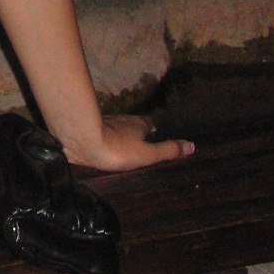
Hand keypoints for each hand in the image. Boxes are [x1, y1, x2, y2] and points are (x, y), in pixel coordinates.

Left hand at [64, 113, 193, 173]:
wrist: (81, 140)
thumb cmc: (118, 148)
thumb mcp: (148, 154)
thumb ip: (168, 150)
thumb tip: (192, 146)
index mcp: (139, 123)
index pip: (149, 124)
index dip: (152, 130)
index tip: (154, 136)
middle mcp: (122, 120)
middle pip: (131, 125)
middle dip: (134, 132)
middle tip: (137, 143)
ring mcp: (104, 123)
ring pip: (114, 128)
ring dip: (117, 135)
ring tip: (119, 147)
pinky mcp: (87, 129)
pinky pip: (98, 133)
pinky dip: (101, 138)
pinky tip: (99, 147)